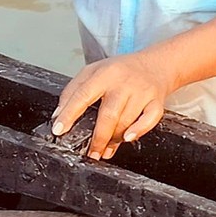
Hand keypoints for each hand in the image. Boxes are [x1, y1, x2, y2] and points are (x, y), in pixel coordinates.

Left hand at [52, 52, 175, 160]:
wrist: (156, 64)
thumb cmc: (122, 70)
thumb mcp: (94, 71)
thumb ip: (73, 90)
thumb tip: (59, 115)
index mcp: (104, 74)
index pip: (83, 95)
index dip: (69, 114)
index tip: (59, 130)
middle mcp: (124, 83)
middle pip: (108, 114)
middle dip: (97, 138)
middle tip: (90, 152)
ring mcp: (142, 92)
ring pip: (126, 121)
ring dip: (114, 139)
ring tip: (106, 147)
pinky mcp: (157, 101)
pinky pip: (149, 120)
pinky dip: (139, 131)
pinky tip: (128, 138)